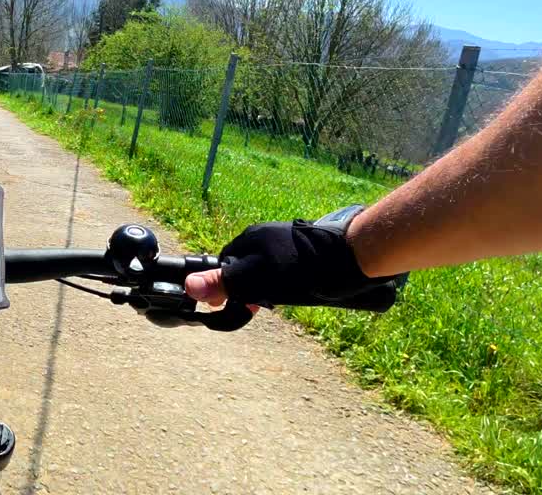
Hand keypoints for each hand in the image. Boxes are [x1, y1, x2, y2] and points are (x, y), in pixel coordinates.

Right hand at [186, 218, 395, 308]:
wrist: (352, 258)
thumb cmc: (302, 269)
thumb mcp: (258, 279)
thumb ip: (225, 282)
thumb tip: (188, 285)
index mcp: (249, 238)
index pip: (224, 266)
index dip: (227, 288)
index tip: (240, 305)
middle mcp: (265, 234)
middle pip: (245, 267)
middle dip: (249, 287)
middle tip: (261, 306)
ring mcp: (288, 239)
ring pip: (266, 269)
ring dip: (269, 286)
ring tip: (283, 300)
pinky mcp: (307, 247)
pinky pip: (287, 267)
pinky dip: (287, 281)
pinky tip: (300, 290)